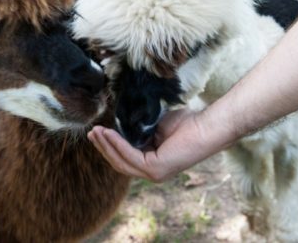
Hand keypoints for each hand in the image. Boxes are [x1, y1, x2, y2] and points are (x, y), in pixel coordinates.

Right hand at [87, 108, 213, 181]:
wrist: (206, 126)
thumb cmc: (187, 123)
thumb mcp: (156, 126)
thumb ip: (140, 130)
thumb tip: (121, 123)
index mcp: (152, 162)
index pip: (125, 158)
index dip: (109, 146)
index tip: (98, 131)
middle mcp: (152, 172)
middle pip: (120, 162)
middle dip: (103, 147)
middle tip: (91, 133)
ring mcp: (154, 174)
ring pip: (122, 161)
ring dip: (106, 146)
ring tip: (96, 131)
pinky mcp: (156, 170)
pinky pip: (130, 156)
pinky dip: (117, 144)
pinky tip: (109, 132)